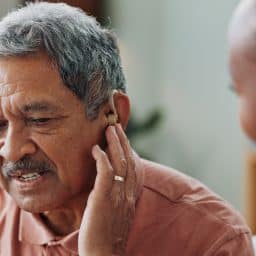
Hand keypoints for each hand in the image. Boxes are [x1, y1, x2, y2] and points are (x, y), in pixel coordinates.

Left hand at [78, 123, 136, 255]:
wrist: (104, 255)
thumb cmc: (107, 234)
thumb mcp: (117, 211)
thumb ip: (117, 195)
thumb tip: (111, 181)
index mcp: (131, 196)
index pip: (134, 167)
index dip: (130, 150)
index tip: (123, 138)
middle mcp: (128, 193)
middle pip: (129, 160)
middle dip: (124, 141)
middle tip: (117, 126)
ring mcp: (117, 195)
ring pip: (120, 163)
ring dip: (115, 144)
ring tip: (109, 129)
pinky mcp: (104, 199)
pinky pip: (106, 173)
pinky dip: (102, 158)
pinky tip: (96, 149)